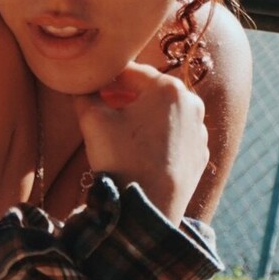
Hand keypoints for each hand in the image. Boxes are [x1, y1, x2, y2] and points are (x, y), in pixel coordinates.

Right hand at [74, 62, 208, 227]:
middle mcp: (192, 105)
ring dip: (142, 115)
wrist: (146, 207)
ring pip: (164, 114)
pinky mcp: (200, 155)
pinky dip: (157, 136)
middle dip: (125, 96)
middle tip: (101, 104)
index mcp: (169, 89)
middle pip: (150, 91)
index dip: (107, 77)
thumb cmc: (121, 158)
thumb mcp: (92, 119)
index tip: (91, 85)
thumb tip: (79, 86)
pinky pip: (175, 136)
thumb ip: (84, 94)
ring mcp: (199, 132)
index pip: (131, 72)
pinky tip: (138, 149)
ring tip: (119, 128)